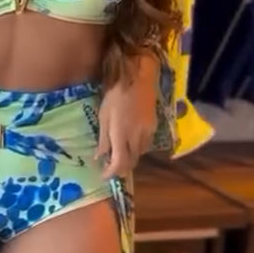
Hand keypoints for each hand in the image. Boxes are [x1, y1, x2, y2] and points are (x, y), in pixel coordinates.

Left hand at [96, 58, 158, 179]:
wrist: (138, 77)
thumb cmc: (115, 94)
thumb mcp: (103, 116)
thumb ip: (103, 139)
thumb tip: (100, 157)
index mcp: (121, 135)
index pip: (119, 163)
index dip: (111, 173)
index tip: (104, 175)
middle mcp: (136, 137)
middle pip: (131, 162)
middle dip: (121, 167)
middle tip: (111, 165)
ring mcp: (147, 132)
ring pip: (140, 154)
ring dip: (130, 157)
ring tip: (120, 152)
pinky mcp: (154, 126)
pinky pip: (146, 144)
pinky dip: (137, 147)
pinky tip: (130, 140)